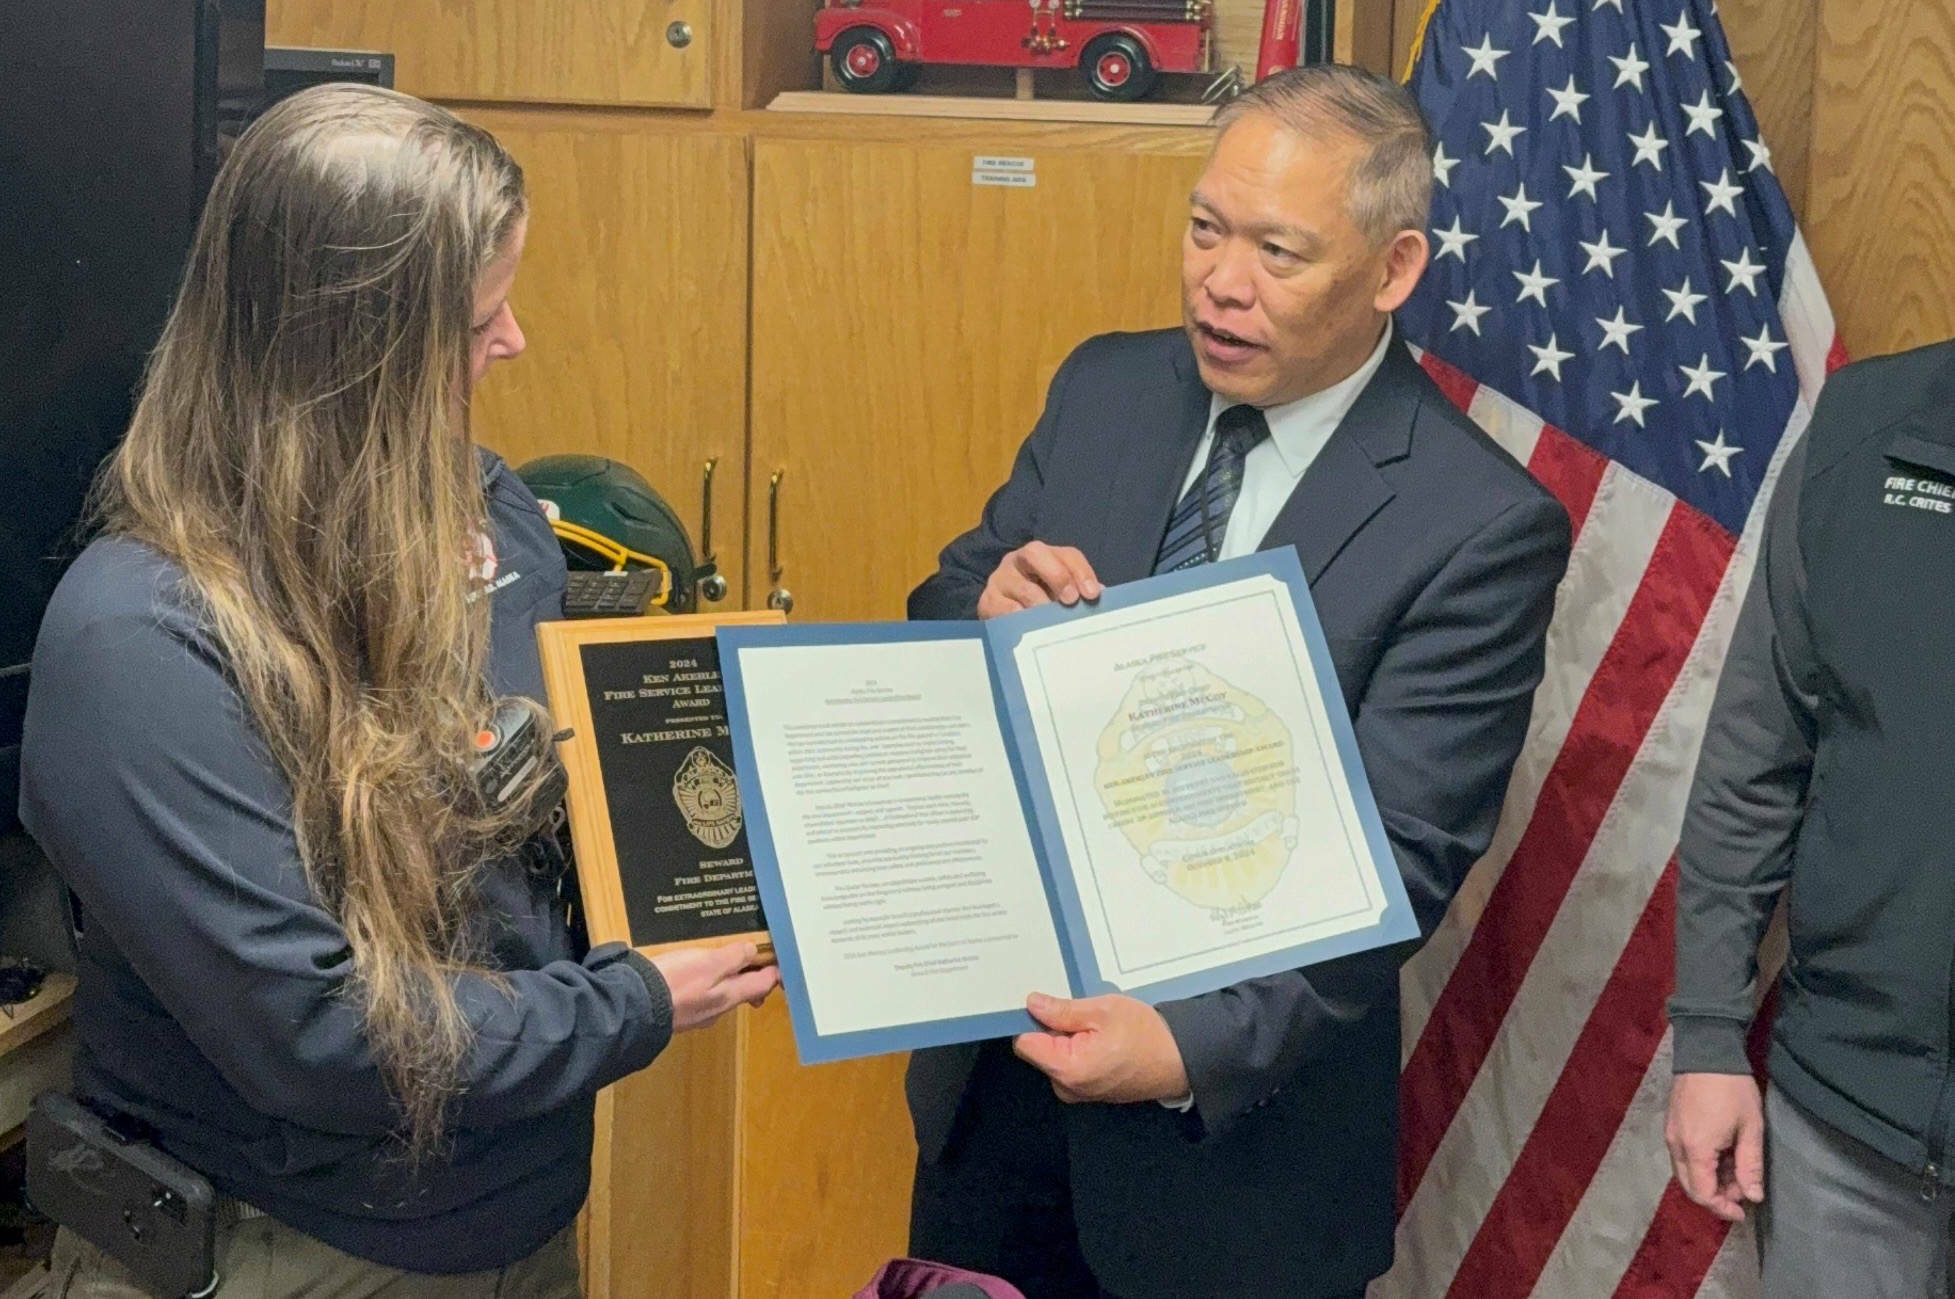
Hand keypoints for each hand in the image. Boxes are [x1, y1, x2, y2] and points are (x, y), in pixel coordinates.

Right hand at [649, 941, 780, 1033]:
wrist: (633, 1006)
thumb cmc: (672, 983)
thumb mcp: (707, 963)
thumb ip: (733, 957)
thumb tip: (752, 951)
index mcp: (728, 997)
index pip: (762, 985)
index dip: (773, 971)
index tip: (780, 959)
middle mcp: (717, 1009)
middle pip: (744, 992)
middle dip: (753, 977)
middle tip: (758, 961)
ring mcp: (698, 1013)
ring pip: (723, 995)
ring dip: (730, 979)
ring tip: (729, 961)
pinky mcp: (679, 1011)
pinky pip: (703, 996)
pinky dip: (708, 984)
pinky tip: (698, 974)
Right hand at [977, 542, 1102, 618]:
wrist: (1001, 617)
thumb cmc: (1040, 605)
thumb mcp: (1061, 596)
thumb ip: (1080, 594)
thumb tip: (1103, 600)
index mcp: (1044, 556)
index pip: (1066, 554)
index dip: (1081, 571)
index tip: (1093, 594)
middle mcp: (1018, 560)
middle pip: (1035, 553)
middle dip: (1057, 575)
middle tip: (1070, 600)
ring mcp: (1000, 579)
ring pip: (1021, 585)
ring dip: (1041, 604)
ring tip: (1052, 621)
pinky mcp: (987, 601)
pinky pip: (1004, 609)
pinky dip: (1020, 619)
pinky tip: (1030, 629)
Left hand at [1013, 992, 1189, 1104]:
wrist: (1180, 1061)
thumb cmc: (1146, 1035)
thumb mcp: (1103, 1011)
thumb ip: (1062, 1010)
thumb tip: (1032, 1004)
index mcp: (1068, 1069)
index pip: (1025, 1043)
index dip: (1031, 1021)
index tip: (1045, 1005)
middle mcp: (1068, 1087)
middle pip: (1040, 1051)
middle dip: (1053, 1030)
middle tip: (1082, 1014)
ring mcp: (1079, 1092)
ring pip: (1056, 1057)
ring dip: (1069, 1039)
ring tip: (1096, 1027)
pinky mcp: (1089, 1091)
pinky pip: (1071, 1066)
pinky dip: (1080, 1050)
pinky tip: (1102, 1039)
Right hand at [1665, 1073, 1766, 1221]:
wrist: (1706, 1051)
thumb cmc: (1732, 1089)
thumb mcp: (1750, 1128)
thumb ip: (1749, 1166)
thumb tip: (1752, 1197)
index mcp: (1695, 1149)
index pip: (1703, 1194)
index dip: (1723, 1208)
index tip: (1744, 1211)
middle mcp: (1676, 1146)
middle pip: (1690, 1187)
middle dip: (1716, 1196)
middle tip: (1741, 1191)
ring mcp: (1670, 1134)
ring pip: (1684, 1172)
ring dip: (1708, 1180)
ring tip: (1734, 1171)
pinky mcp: (1671, 1125)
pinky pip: (1682, 1157)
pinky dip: (1700, 1165)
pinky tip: (1720, 1156)